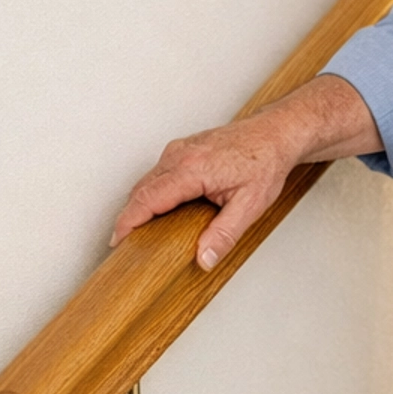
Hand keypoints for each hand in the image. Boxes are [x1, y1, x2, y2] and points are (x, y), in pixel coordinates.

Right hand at [111, 75, 379, 270]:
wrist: (275, 134)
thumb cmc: (265, 162)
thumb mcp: (250, 205)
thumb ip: (224, 234)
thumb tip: (204, 259)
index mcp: (191, 169)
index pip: (147, 199)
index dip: (129, 222)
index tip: (118, 241)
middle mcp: (178, 155)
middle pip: (140, 191)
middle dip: (128, 218)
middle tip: (124, 244)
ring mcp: (178, 149)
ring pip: (146, 181)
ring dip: (139, 206)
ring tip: (137, 233)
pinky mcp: (181, 149)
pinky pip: (156, 174)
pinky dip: (150, 193)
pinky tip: (156, 211)